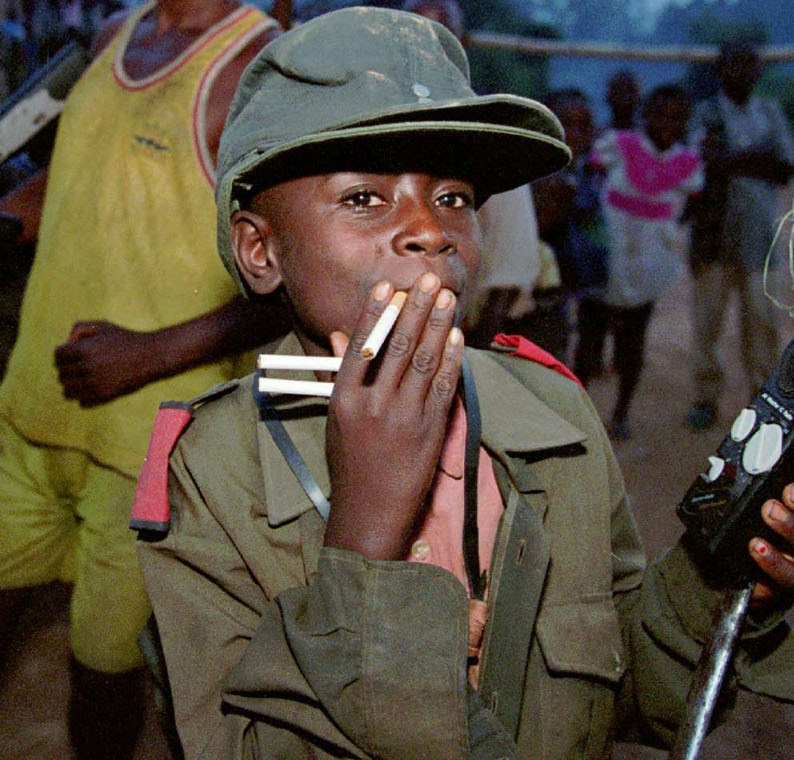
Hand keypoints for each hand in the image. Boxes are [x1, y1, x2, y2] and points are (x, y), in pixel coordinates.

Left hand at [54, 320, 157, 406]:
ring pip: (67, 391)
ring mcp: (93, 384)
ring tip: (84, 379)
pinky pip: (81, 402)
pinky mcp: (102, 397)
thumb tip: (67, 344)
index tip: (71, 355)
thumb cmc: (124, 339)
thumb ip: (79, 328)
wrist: (149, 356)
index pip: (57, 357)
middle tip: (80, 366)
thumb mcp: (101, 326)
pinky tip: (94, 388)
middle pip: (61, 375)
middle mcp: (85, 368)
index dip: (62, 355)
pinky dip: (84, 397)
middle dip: (67, 370)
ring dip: (73, 386)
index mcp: (82, 350)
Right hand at [321, 274, 464, 560]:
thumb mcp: (336, 419)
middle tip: (430, 281)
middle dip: (417, 309)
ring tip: (447, 299)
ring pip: (426, 361)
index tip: (387, 286)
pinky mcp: (430, 431)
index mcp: (345, 399)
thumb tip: (343, 334)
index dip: (376, 313)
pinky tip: (456, 337)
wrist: (370, 512)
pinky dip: (452, 360)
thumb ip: (341, 375)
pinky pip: (445, 387)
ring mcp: (405, 417)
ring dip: (439, 326)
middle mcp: (375, 405)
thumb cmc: (349, 464)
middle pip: (400, 347)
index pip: (363, 345)